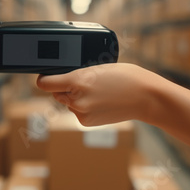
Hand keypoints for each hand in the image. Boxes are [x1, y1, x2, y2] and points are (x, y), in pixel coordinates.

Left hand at [36, 63, 164, 125]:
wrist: (145, 97)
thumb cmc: (126, 77)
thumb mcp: (98, 67)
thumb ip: (77, 73)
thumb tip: (62, 78)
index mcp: (77, 80)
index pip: (45, 83)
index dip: (44, 78)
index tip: (46, 77)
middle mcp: (76, 99)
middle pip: (56, 92)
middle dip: (64, 87)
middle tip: (84, 81)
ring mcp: (81, 113)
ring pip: (67, 102)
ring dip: (75, 97)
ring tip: (98, 91)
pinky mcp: (87, 122)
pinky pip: (77, 112)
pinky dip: (84, 107)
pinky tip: (100, 101)